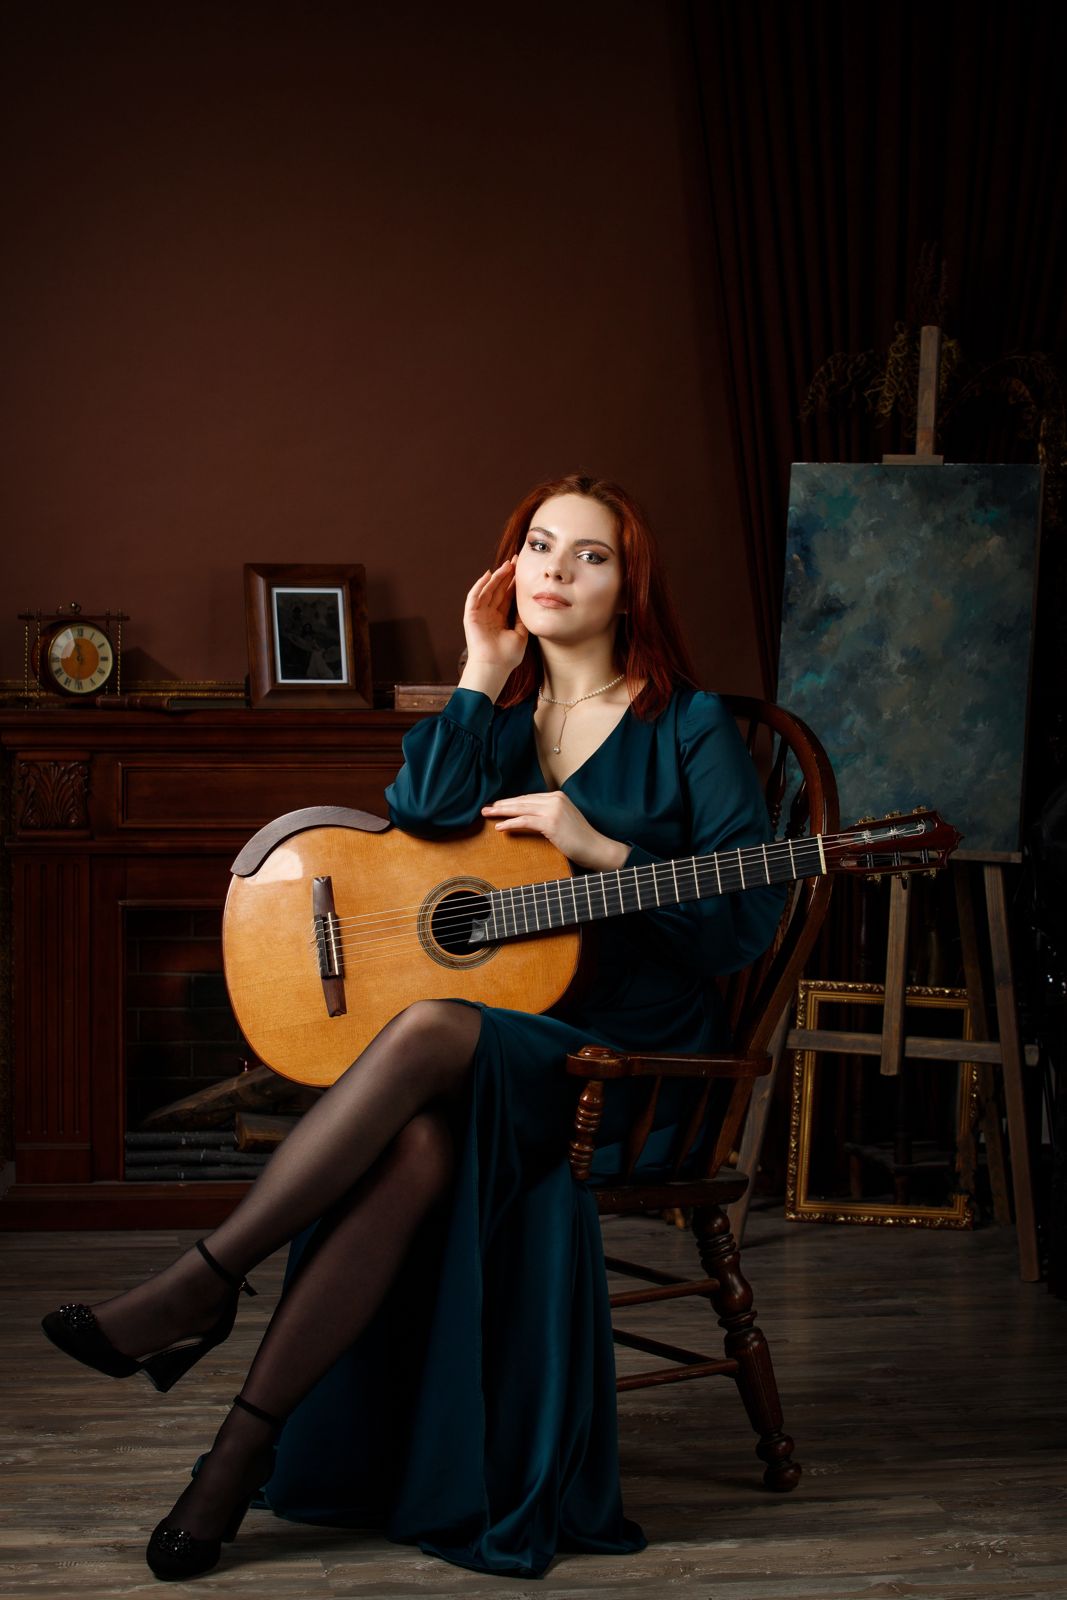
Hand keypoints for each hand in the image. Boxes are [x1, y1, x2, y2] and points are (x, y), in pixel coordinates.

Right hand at [461, 559, 528, 679]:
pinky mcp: (470, 616)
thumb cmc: (507, 656)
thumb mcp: (520, 634)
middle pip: (498, 590)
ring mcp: (479, 615)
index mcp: (500, 619)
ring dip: (496, 577)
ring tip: (507, 565)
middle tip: (515, 561)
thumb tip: (530, 605)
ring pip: (487, 590)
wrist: (494, 667)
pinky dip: (480, 585)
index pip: (507, 596)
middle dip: (506, 575)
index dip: (514, 583)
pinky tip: (489, 574)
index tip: (522, 570)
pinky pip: (474, 597)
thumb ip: (522, 619)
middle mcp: (489, 615)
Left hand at [481, 791, 628, 871]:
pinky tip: (499, 827)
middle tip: (485, 808)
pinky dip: (510, 823)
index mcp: (558, 796)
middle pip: (522, 801)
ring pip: (521, 809)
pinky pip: (525, 821)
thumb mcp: (563, 821)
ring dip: (501, 812)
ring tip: (487, 814)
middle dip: (502, 805)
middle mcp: (555, 799)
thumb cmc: (580, 839)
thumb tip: (527, 818)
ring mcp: (553, 810)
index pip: (528, 798)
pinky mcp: (551, 822)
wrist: (596, 847)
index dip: (511, 802)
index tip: (497, 806)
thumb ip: (548, 815)